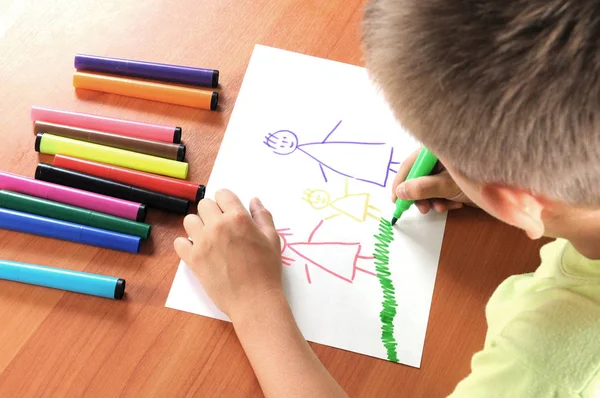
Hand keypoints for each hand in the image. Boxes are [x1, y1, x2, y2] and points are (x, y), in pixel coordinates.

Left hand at [174, 190, 282, 320]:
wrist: (254, 299)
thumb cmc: (267, 269)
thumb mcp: (272, 239)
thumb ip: (262, 216)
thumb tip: (253, 200)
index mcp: (238, 217)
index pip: (222, 194)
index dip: (226, 201)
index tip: (229, 211)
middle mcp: (218, 226)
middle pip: (204, 205)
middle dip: (212, 212)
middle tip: (221, 226)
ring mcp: (203, 242)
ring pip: (189, 220)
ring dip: (198, 226)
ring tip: (208, 238)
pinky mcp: (193, 259)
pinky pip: (179, 243)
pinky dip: (186, 245)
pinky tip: (198, 250)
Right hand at [392, 149, 473, 213]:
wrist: (511, 190)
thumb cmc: (481, 179)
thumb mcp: (447, 185)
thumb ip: (422, 188)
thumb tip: (400, 192)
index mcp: (437, 150)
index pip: (410, 164)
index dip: (401, 182)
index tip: (396, 200)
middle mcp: (441, 156)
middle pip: (419, 176)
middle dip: (420, 195)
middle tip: (422, 209)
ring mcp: (449, 168)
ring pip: (430, 186)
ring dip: (434, 200)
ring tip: (443, 208)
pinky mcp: (457, 179)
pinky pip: (442, 190)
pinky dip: (445, 199)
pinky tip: (456, 204)